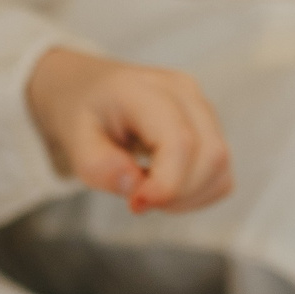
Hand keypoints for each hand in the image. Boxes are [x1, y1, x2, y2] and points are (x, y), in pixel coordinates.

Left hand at [26, 48, 232, 213]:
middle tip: (139, 200)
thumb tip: (137, 189)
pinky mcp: (211, 125)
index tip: (137, 206)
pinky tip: (166, 185)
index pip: (179, 140)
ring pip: (221, 164)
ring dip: (189, 196)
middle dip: (179, 194)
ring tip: (149, 190)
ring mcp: (202, 105)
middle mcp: (183, 91)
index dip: (168, 183)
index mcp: (143, 89)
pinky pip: (222, 171)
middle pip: (211, 154)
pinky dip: (198, 192)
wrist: (89, 88)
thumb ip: (99, 167)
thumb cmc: (82, 113)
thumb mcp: (73, 140)